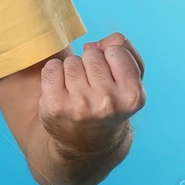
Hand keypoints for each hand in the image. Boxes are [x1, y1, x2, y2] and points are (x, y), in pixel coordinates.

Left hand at [39, 33, 145, 156]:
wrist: (87, 143)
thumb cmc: (111, 103)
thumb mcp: (131, 81)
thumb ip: (127, 52)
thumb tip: (107, 41)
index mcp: (133, 96)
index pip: (115, 50)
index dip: (110, 58)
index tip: (110, 77)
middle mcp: (107, 102)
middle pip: (92, 55)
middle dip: (90, 64)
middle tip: (93, 87)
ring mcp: (80, 105)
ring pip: (71, 61)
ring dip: (72, 71)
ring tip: (78, 91)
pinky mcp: (55, 105)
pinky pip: (51, 67)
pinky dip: (54, 74)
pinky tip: (62, 91)